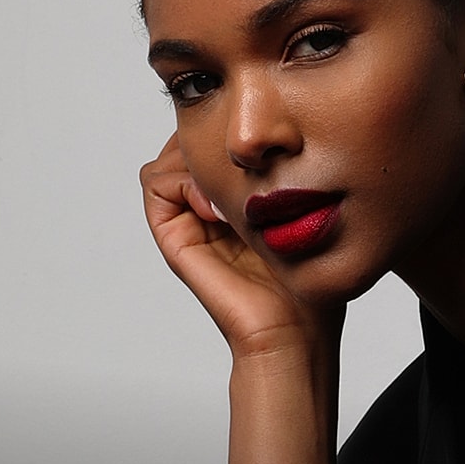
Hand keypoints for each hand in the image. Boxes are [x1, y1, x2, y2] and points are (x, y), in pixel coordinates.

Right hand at [140, 133, 341, 359]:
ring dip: (197, 158)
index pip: (215, 139)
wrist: (294, 332)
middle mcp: (207, 208)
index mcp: (236, 200)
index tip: (264, 146)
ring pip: (169, 157)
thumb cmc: (308, 280)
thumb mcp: (307, 213)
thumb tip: (284, 133)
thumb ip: (292, 176)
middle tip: (244, 159)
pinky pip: (155, 182)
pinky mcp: (175, 237)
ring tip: (233, 188)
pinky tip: (218, 206)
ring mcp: (188, 222)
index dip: (229, 130)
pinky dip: (183, 181)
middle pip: (187, 142)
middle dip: (210, 138)